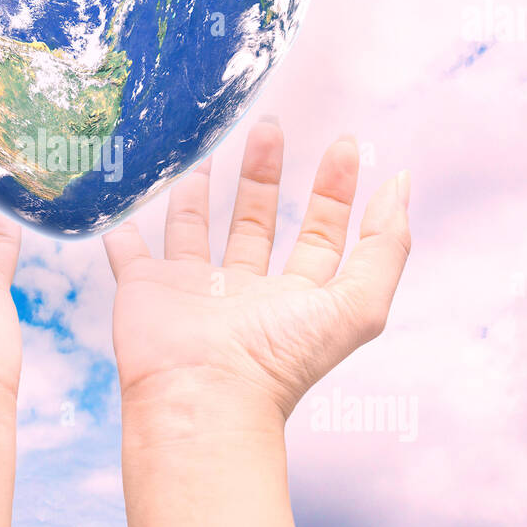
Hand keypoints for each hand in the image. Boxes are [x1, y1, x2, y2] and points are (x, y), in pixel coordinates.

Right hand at [104, 119, 410, 440]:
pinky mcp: (143, 290)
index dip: (334, 191)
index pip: (320, 233)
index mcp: (294, 298)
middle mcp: (243, 293)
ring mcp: (191, 291)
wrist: (201, 398)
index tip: (343, 144)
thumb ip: (385, 246)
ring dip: (198, 194)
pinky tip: (123, 209)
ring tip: (205, 151)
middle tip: (270, 128)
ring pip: (194, 231)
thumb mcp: (357, 304)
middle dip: (265, 176)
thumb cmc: (279, 359)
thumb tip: (402, 184)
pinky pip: (130, 254)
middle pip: (256, 222)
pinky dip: (124, 235)